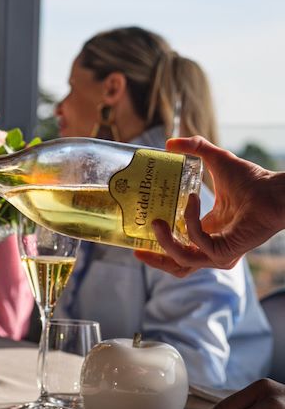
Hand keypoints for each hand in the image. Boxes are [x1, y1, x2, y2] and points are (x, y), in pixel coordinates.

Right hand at [134, 135, 284, 276]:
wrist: (273, 190)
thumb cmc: (252, 179)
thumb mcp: (216, 160)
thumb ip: (195, 148)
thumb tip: (169, 142)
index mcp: (207, 233)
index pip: (179, 248)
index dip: (159, 245)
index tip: (141, 231)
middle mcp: (212, 248)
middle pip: (178, 266)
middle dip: (156, 260)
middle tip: (137, 252)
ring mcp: (218, 254)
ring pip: (182, 261)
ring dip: (166, 242)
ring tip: (157, 222)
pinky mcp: (224, 253)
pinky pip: (198, 241)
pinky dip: (190, 221)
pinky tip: (192, 200)